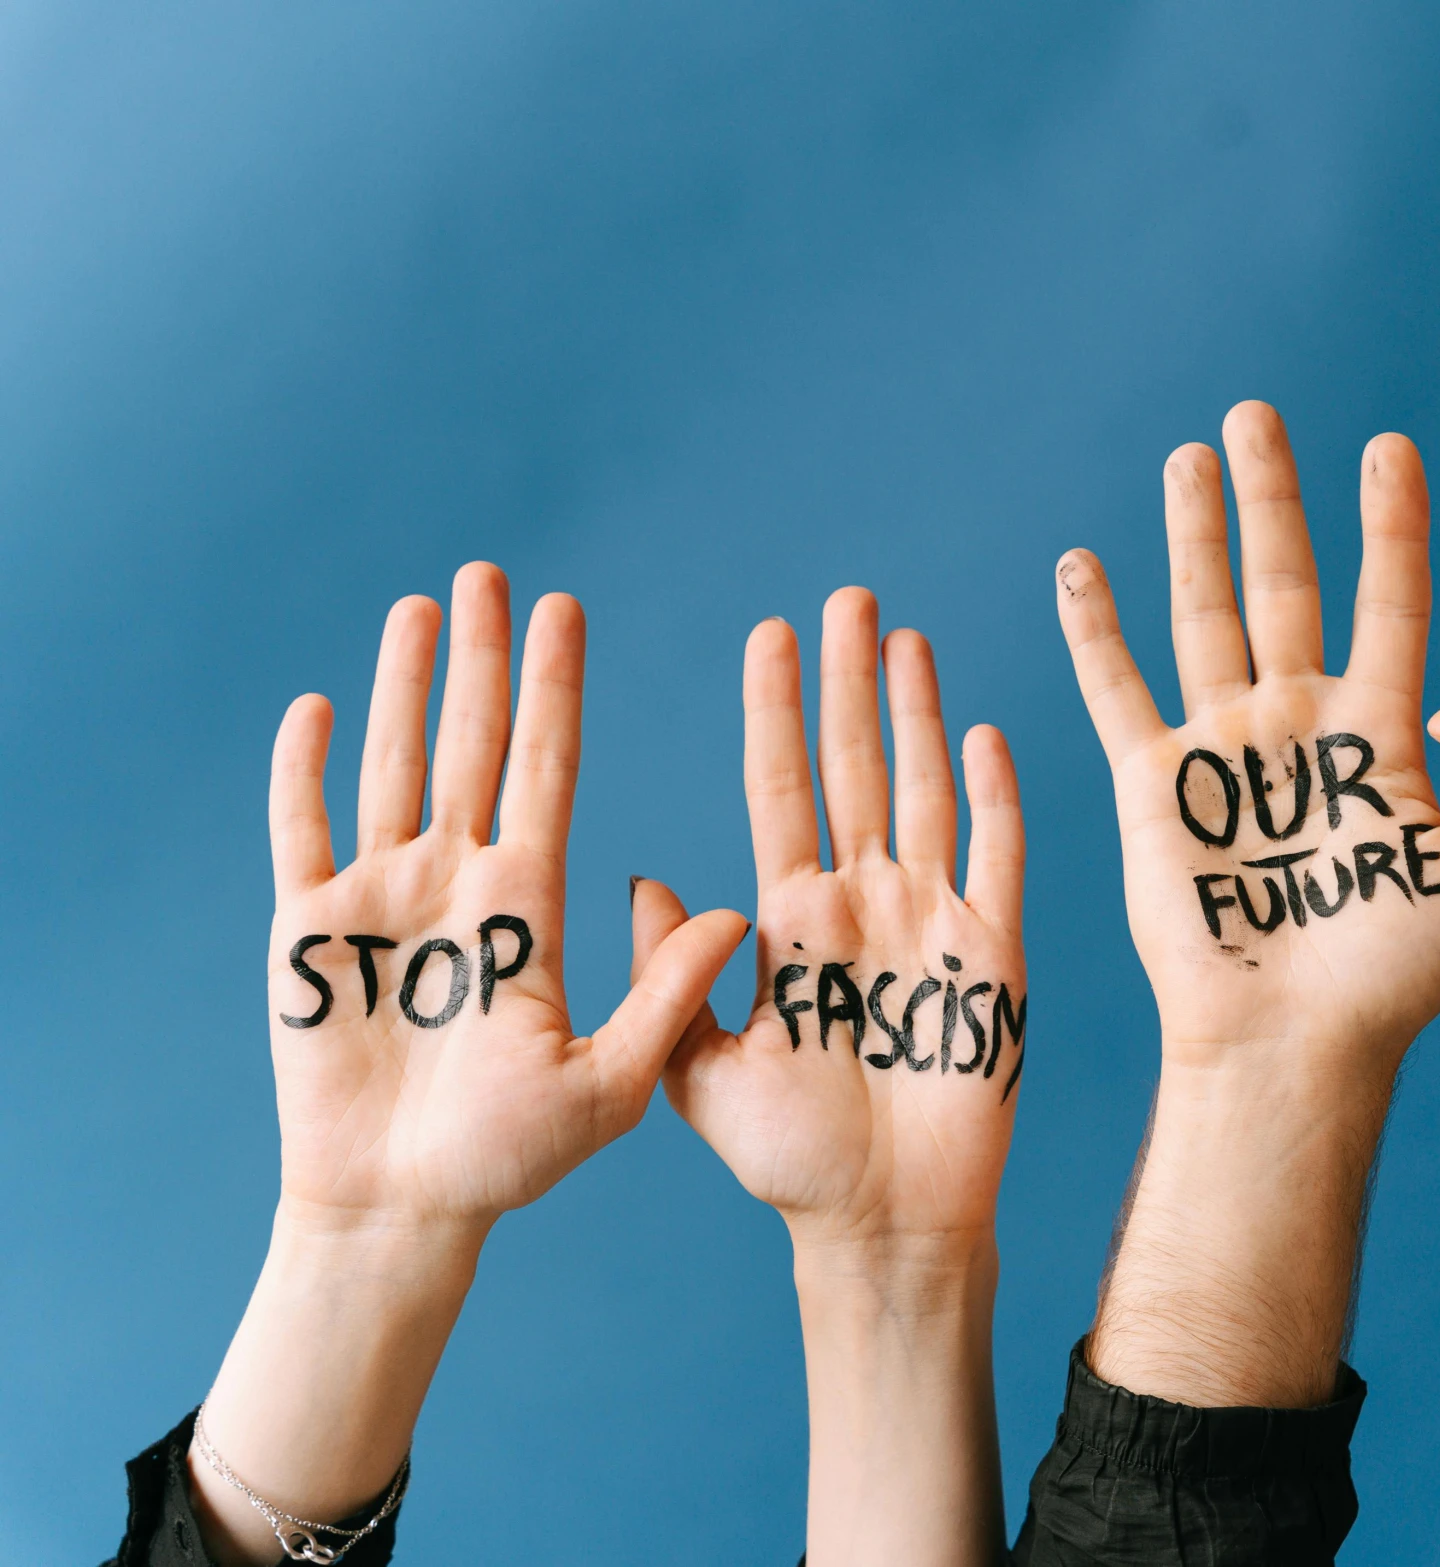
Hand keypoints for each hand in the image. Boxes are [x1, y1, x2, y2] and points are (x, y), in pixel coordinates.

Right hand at [194, 565, 743, 1565]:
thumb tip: (740, 911)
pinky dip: (302, 773)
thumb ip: (669, 996)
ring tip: (420, 608)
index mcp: (528, 904)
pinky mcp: (306, 933)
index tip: (565, 611)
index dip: (555, 689)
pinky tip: (316, 707)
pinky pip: (302, 832)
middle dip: (483, 659)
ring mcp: (381, 899)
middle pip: (473, 745)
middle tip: (490, 573)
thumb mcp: (611, 1080)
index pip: (546, 767)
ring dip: (404, 687)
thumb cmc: (510, 1162)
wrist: (404, 1213)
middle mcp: (458, 883)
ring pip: (392, 765)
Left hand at [635, 588, 1019, 1566]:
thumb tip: (636, 878)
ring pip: (924, 792)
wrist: (882, 1224)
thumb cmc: (794, 1162)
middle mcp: (861, 903)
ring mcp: (930, 922)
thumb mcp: (701, 1071)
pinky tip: (986, 737)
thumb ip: (672, 979)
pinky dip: (995, 799)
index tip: (769, 635)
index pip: (781, 788)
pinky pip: (998, 860)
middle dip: (850, 683)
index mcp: (791, 921)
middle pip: (855, 768)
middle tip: (847, 600)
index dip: (776, 711)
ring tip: (908, 640)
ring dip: (919, 716)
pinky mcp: (992, 957)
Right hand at [1058, 401, 1439, 1081]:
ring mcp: (1224, 747)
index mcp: (1376, 731)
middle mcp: (1297, 722)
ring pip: (1203, 616)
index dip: (1388, 528)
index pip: (1386, 603)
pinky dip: (1097, 631)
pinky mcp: (1157, 786)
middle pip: (1283, 585)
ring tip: (1190, 455)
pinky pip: (1119, 692)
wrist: (1299, 1044)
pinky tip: (1083, 561)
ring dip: (1193, 536)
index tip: (1391, 447)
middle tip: (1258, 414)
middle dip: (1271, 501)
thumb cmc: (1397, 976)